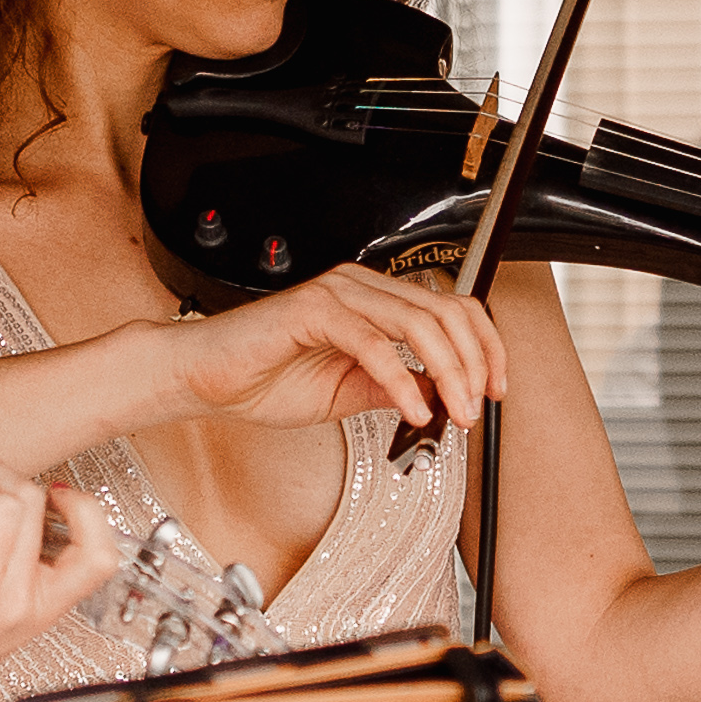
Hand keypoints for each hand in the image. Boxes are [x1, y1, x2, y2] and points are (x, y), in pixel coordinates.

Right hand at [149, 267, 504, 435]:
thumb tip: (441, 399)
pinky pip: (374, 344)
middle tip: (477, 408)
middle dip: (475, 364)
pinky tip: (411, 411)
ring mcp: (338, 294)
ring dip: (447, 373)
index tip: (494, 390)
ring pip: (420, 323)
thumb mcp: (349, 394)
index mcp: (374, 302)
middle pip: (447, 312)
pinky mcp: (313, 311)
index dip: (484, 348)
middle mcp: (361, 288)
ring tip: (454, 413)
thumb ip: (395, 388)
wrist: (206, 379)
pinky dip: (401, 380)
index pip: (451, 310)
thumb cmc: (264, 380)